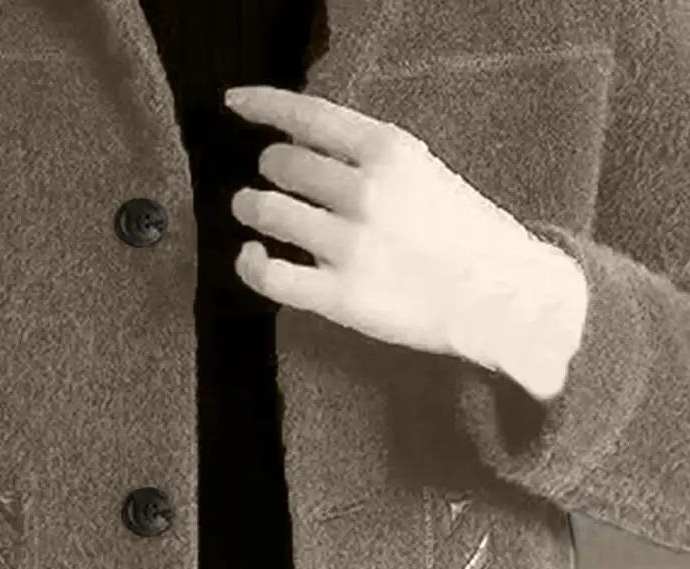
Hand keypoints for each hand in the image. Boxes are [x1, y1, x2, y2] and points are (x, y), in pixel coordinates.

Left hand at [225, 85, 585, 385]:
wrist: (502, 297)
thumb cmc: (466, 236)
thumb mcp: (425, 173)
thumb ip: (371, 159)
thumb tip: (309, 148)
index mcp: (390, 151)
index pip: (309, 115)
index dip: (263, 105)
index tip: (235, 103)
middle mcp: (364, 191)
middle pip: (283, 164)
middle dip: (269, 168)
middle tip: (269, 180)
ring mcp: (349, 244)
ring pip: (268, 211)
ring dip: (251, 207)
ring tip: (253, 212)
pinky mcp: (339, 296)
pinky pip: (270, 274)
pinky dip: (250, 262)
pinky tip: (252, 255)